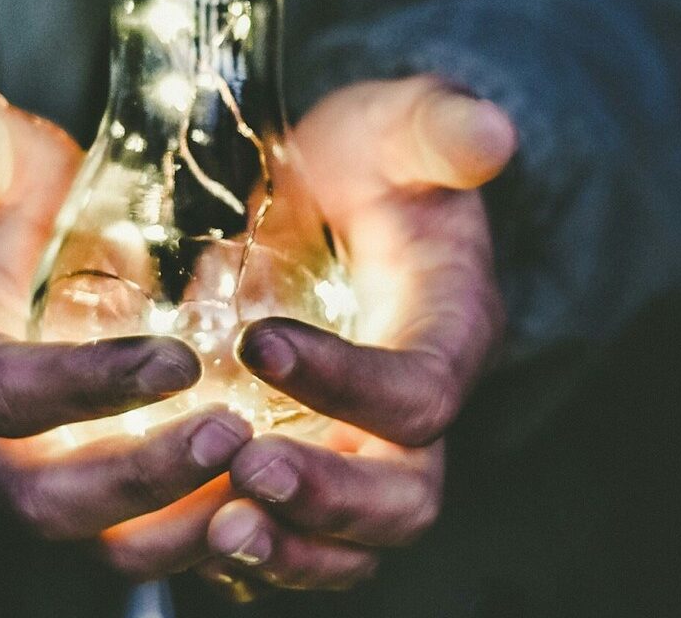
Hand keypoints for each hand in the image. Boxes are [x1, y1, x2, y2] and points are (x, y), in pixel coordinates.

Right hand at [0, 96, 252, 572]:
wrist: (4, 253)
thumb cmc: (0, 201)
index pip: (3, 394)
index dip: (85, 387)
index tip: (179, 360)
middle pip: (49, 501)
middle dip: (143, 479)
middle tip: (234, 434)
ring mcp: (41, 477)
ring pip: (103, 543)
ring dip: (185, 524)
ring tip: (268, 478)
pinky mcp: (97, 494)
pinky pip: (148, 541)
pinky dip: (210, 534)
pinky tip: (277, 499)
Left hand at [204, 77, 516, 591]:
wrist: (335, 192)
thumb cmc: (370, 160)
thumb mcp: (399, 126)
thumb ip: (438, 128)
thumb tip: (490, 132)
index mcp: (450, 332)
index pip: (419, 390)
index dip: (348, 382)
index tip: (256, 343)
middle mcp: (415, 410)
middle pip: (404, 495)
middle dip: (330, 497)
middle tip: (248, 470)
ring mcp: (364, 447)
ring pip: (354, 542)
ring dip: (291, 548)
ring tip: (220, 532)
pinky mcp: (314, 463)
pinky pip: (298, 540)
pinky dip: (255, 555)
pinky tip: (190, 534)